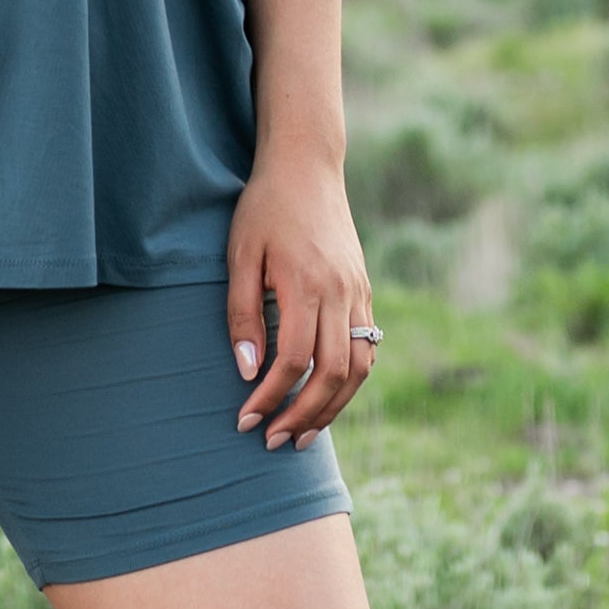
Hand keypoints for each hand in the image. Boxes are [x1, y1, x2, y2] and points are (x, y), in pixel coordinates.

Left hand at [228, 149, 378, 451]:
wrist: (307, 167)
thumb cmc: (264, 208)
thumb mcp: (240, 254)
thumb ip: (243, 314)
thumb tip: (247, 371)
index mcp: (307, 284)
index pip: (293, 361)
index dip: (271, 397)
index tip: (246, 419)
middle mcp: (341, 293)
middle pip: (331, 374)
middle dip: (302, 415)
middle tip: (273, 441)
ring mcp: (359, 293)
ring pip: (358, 368)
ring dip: (332, 408)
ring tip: (303, 434)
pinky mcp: (365, 291)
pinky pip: (368, 348)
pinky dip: (350, 381)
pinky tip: (327, 398)